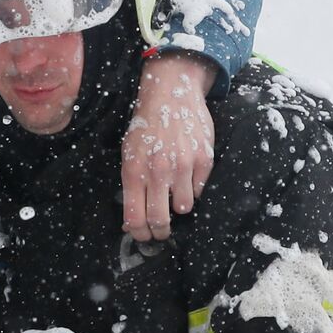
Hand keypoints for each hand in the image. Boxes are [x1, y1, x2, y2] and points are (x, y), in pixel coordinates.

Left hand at [122, 52, 216, 240]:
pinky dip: (193, 188)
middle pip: (160, 220)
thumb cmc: (146, 126)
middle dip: (160, 231)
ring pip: (183, 207)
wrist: (171, 95)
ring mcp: (183, 167)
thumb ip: (131, 184)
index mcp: (133, 172)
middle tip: (161, 231)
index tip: (143, 236)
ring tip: (173, 193)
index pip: (135, 218)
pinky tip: (186, 174)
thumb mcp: (128, 154)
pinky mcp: (204, 160)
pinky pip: (199, 189)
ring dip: (178, 205)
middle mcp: (158, 172)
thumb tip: (133, 218)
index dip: (139, 234)